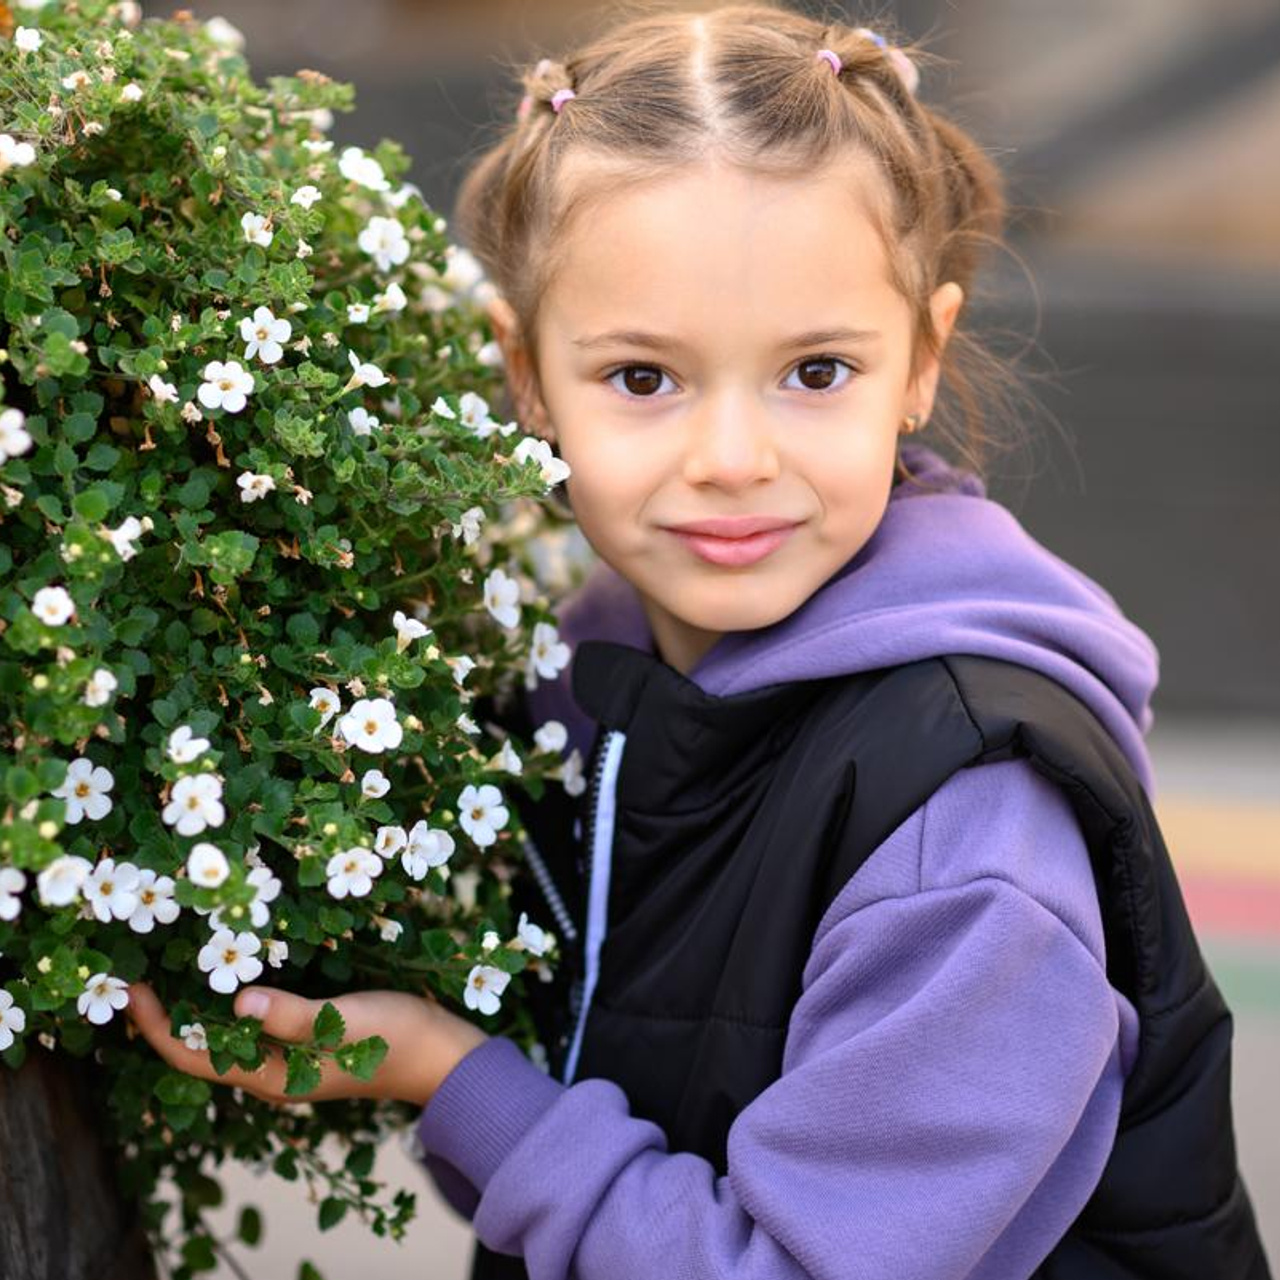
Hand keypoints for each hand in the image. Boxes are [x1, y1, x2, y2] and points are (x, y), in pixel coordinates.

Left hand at [126, 981, 489, 1107]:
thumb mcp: (343, 1022)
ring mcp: (291, 1058)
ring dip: (199, 1007)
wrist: (444, 1054)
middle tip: (143, 970)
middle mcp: (273, 1073)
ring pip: (228, 1037)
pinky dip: (234, 1000)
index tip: (132, 992)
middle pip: (202, 1050)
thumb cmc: (395, 1038)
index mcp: (273, 1078)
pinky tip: (236, 969)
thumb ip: (291, 1016)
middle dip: (168, 1016)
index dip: (157, 1029)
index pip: (194, 1059)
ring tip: (176, 963)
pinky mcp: (309, 1040)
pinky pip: (256, 1025)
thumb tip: (237, 1005)